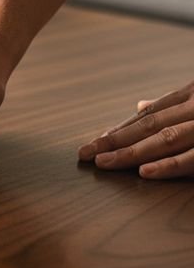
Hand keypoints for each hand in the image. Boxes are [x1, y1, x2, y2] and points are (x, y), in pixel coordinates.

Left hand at [77, 82, 193, 177]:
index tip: (97, 142)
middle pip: (149, 124)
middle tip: (85, 153)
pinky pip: (192, 159)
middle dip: (115, 140)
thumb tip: (141, 105)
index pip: (150, 114)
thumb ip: (175, 104)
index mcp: (192, 95)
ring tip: (102, 162)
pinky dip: (167, 165)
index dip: (121, 129)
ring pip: (164, 138)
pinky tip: (143, 172)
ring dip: (131, 152)